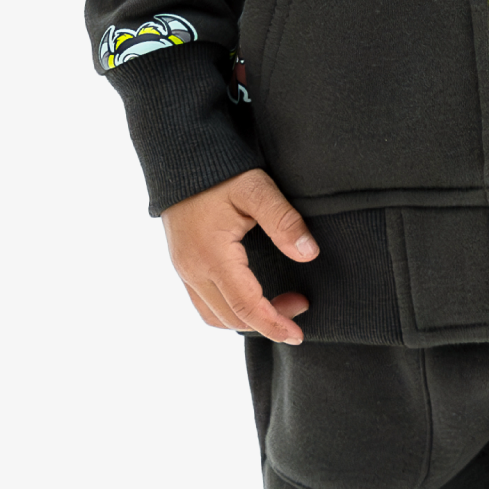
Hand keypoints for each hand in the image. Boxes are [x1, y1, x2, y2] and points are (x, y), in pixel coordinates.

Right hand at [161, 167, 319, 344]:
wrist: (179, 154)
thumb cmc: (220, 170)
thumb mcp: (256, 188)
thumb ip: (283, 220)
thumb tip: (308, 254)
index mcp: (211, 255)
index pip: (245, 306)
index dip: (274, 324)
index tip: (298, 334)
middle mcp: (192, 269)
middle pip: (230, 317)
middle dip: (267, 322)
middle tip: (299, 306)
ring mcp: (183, 269)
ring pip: (214, 315)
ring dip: (247, 319)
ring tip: (279, 305)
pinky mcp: (182, 264)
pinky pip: (204, 303)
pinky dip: (229, 310)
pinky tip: (251, 297)